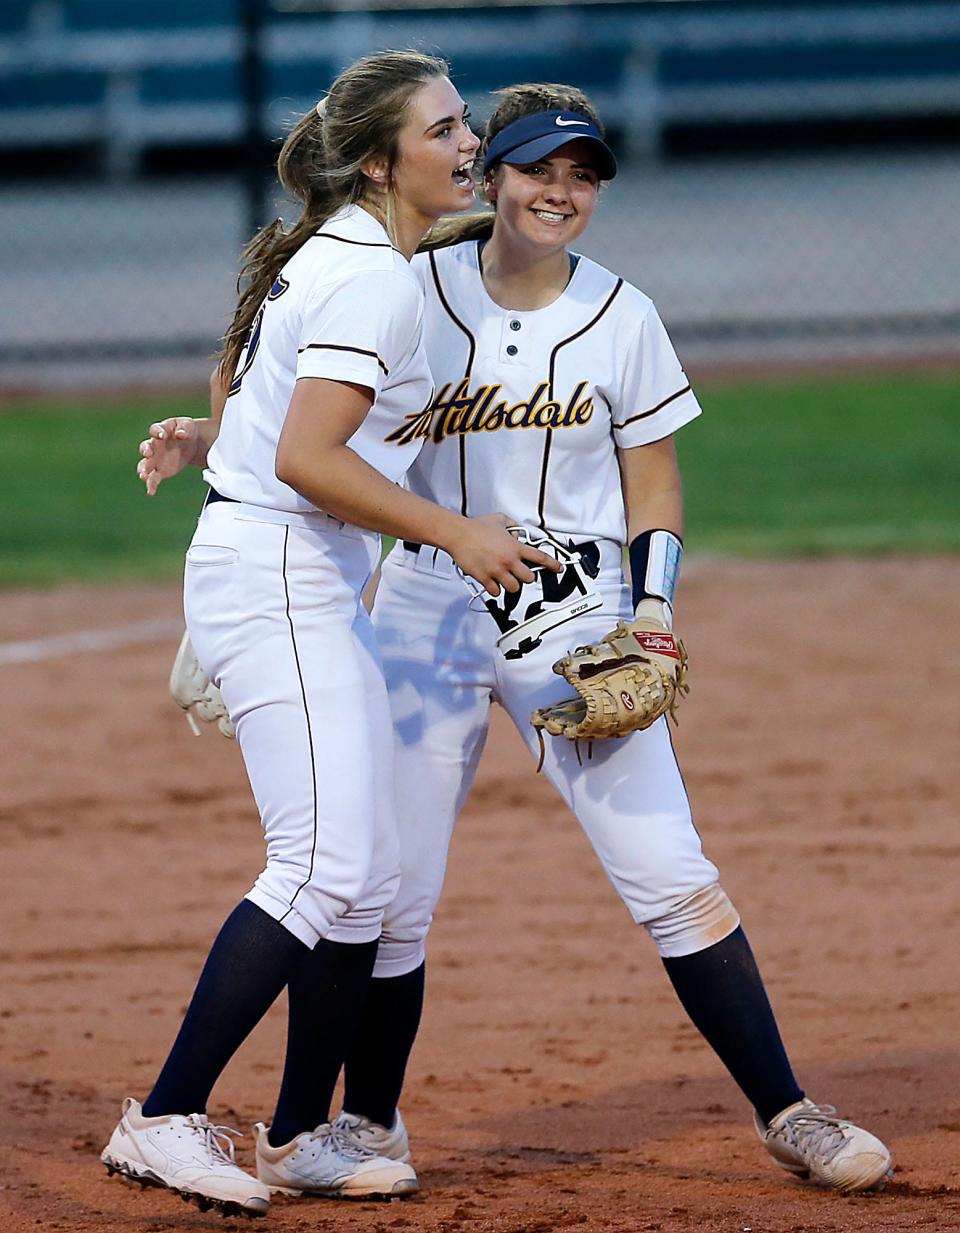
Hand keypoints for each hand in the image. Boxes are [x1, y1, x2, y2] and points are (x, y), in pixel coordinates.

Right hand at [137, 417, 201, 494]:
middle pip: (145, 447)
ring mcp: (155, 459)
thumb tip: (180, 434)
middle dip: (145, 450)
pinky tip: (151, 492)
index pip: (155, 429)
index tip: (162, 435)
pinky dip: (151, 485)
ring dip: (143, 469)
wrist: (191, 443)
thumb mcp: (188, 425)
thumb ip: (184, 428)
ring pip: (145, 464)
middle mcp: (154, 445)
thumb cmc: (186, 430)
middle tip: (148, 453)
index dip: (157, 432)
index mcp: (160, 430)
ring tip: (143, 475)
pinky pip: (153, 479)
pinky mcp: (160, 471)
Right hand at [446, 514, 561, 595]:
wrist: (458, 534)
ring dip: (511, 584)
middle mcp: (508, 561)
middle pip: (529, 578)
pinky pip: (495, 591)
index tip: (558, 568)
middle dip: (525, 576)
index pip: (540, 557)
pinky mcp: (485, 578)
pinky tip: (492, 582)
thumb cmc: (476, 528)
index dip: (552, 564)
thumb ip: (512, 526)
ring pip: (514, 588)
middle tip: (519, 573)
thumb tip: (516, 532)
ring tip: (504, 578)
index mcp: (515, 547)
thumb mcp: (500, 520)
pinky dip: (495, 589)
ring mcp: (497, 571)